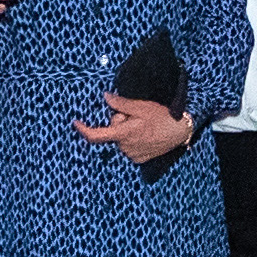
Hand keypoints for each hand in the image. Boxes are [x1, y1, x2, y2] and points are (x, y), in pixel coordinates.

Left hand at [79, 95, 193, 163]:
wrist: (180, 131)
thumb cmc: (162, 117)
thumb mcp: (141, 106)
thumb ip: (121, 104)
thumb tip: (106, 97)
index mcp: (123, 134)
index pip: (97, 135)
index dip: (84, 129)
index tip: (76, 123)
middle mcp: (125, 147)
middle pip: (113, 132)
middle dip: (120, 122)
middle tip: (134, 115)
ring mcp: (133, 155)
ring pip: (121, 139)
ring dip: (127, 131)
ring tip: (144, 124)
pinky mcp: (140, 159)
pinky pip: (130, 147)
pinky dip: (134, 140)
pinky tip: (147, 134)